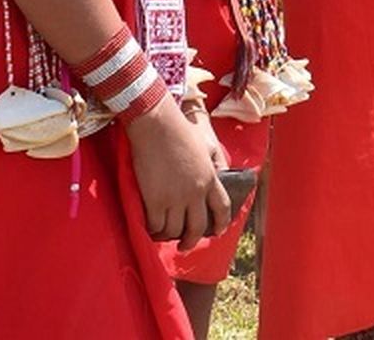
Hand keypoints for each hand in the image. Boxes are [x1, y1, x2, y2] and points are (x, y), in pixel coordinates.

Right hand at [125, 97, 230, 249]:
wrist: (157, 126)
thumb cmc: (181, 131)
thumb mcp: (206, 146)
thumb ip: (215, 163)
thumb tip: (221, 175)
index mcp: (211, 178)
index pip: (222, 208)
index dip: (221, 223)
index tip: (218, 231)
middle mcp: (196, 192)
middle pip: (197, 226)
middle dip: (192, 240)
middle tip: (185, 246)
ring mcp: (175, 198)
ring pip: (175, 230)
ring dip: (170, 236)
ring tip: (165, 236)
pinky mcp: (155, 200)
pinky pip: (156, 226)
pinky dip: (154, 231)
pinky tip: (151, 229)